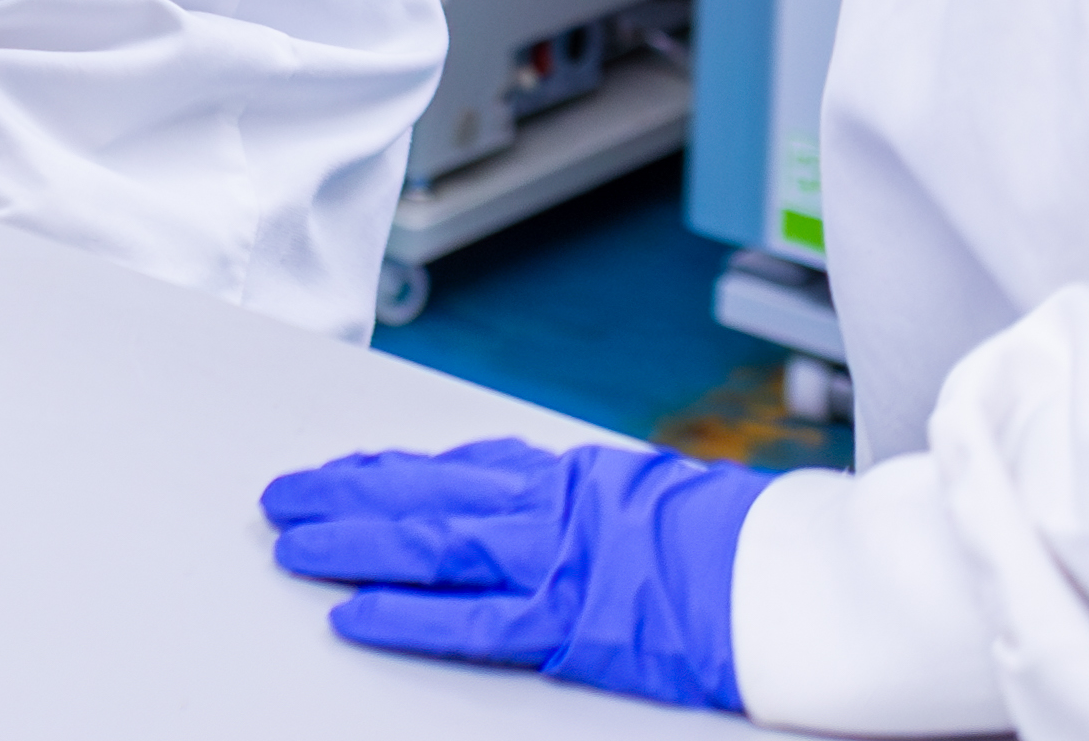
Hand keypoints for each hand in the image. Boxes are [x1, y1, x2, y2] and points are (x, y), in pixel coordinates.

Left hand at [263, 437, 771, 710]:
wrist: (802, 576)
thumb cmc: (750, 542)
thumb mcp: (663, 498)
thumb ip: (598, 502)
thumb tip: (569, 501)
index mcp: (576, 477)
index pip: (461, 465)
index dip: (393, 469)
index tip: (346, 471)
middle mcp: (553, 508)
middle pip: (426, 493)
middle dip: (347, 496)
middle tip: (285, 498)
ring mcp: (555, 563)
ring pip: (428, 542)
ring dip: (353, 542)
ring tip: (293, 544)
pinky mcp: (567, 623)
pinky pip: (466, 619)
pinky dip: (404, 614)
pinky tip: (352, 613)